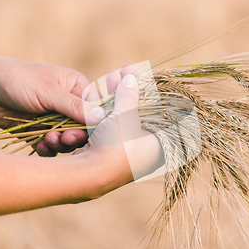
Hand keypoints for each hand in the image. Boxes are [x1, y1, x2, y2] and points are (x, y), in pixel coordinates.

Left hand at [0, 46, 106, 155]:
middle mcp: (69, 104)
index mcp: (77, 88)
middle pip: (84, 128)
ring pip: (68, 140)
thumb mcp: (49, 92)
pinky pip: (52, 146)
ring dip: (60, 144)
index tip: (90, 135)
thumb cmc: (18, 80)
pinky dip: (47, 149)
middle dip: (75, 136)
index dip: (96, 124)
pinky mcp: (40, 131)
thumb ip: (75, 107)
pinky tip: (40, 146)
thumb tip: (102, 117)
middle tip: (64, 139)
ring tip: (47, 140)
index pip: (96, 109)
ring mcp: (55, 119)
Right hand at [75, 66, 164, 181]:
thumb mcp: (126, 116)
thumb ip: (129, 96)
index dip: (146, 89)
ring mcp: (126, 153)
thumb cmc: (117, 146)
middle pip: (137, 112)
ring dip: (113, 97)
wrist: (89, 176)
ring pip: (121, 118)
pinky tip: (95, 94)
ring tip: (108, 76)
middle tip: (119, 71)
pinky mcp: (107, 154)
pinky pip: (108, 127)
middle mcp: (145, 150)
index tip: (136, 74)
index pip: (159, 111)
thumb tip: (132, 78)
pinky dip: (102, 112)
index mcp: (159, 144)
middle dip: (126, 90)